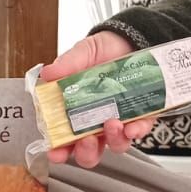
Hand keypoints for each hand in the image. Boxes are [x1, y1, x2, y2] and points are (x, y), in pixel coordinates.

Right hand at [39, 32, 156, 167]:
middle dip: (87, 152)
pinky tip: (132, 126)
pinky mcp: (142, 116)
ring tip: (111, 124)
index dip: (59, 151)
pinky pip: (140, 130)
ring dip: (113, 140)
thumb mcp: (82, 54)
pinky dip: (136, 131)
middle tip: (86, 140)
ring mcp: (120, 121)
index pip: (65, 140)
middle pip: (90, 152)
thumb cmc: (103, 51)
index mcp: (77, 112)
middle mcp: (98, 122)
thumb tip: (48, 73)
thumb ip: (66, 65)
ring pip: (116, 145)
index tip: (56, 152)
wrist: (131, 39)